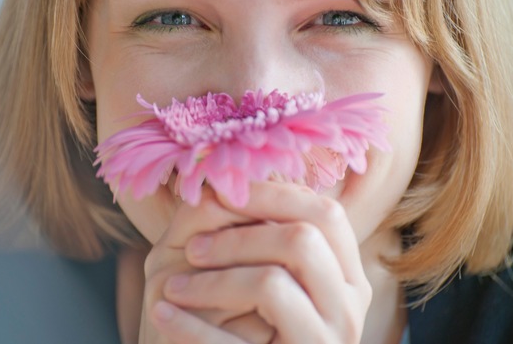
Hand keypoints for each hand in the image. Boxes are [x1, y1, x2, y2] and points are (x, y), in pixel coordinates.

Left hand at [150, 181, 371, 342]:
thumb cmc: (252, 328)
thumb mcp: (264, 277)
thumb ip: (260, 235)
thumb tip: (223, 184)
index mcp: (348, 276)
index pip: (326, 214)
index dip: (273, 195)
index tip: (221, 194)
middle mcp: (348, 307)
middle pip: (302, 240)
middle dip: (238, 236)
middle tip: (193, 248)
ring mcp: (326, 342)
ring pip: (270, 283)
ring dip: (211, 279)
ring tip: (172, 287)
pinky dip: (190, 327)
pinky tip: (164, 313)